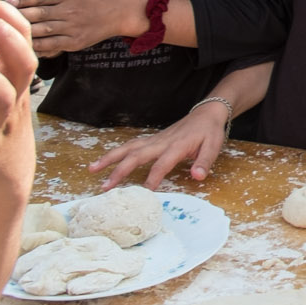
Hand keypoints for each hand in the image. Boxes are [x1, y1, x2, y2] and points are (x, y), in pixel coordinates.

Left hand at [8, 0, 145, 55]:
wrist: (117, 13)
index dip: (20, 0)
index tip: (4, 3)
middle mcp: (69, 10)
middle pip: (37, 14)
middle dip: (16, 16)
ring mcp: (72, 28)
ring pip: (42, 31)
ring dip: (22, 32)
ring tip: (3, 32)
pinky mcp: (74, 43)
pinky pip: (51, 46)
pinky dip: (35, 47)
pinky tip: (21, 46)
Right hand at [87, 103, 230, 190]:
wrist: (206, 113)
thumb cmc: (209, 132)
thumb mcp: (213, 147)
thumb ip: (204, 162)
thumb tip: (198, 177)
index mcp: (176, 145)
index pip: (162, 164)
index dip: (153, 178)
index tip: (144, 193)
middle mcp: (161, 142)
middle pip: (136, 155)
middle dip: (119, 171)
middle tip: (105, 187)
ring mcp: (154, 140)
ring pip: (128, 148)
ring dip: (109, 158)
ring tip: (92, 169)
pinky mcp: (152, 139)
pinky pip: (131, 145)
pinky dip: (117, 152)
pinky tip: (105, 160)